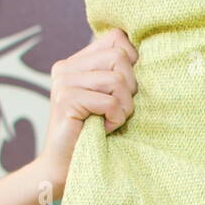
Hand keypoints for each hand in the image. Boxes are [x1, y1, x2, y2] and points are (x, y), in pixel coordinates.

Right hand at [34, 28, 137, 197]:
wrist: (64, 166)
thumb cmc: (94, 133)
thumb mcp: (108, 97)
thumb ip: (116, 74)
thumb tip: (140, 52)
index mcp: (76, 62)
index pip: (115, 38)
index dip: (132, 59)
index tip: (127, 87)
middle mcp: (66, 67)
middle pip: (119, 57)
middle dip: (130, 87)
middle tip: (119, 109)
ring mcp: (64, 82)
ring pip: (117, 80)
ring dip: (124, 106)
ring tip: (112, 120)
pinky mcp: (66, 100)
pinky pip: (108, 101)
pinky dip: (115, 118)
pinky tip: (105, 128)